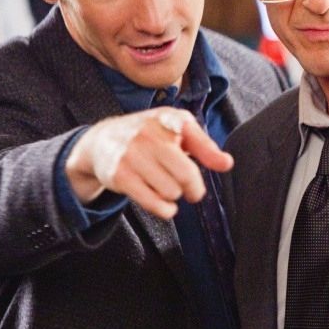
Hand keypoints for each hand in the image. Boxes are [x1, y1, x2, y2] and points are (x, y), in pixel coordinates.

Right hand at [66, 107, 232, 218]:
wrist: (102, 140)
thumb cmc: (147, 135)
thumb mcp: (176, 129)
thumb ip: (203, 146)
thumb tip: (226, 164)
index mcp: (167, 119)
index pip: (197, 140)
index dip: (212, 157)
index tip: (223, 165)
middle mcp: (148, 134)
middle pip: (186, 175)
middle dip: (193, 187)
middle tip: (191, 189)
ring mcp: (132, 155)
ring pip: (170, 191)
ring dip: (174, 195)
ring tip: (166, 186)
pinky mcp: (120, 176)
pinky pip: (154, 203)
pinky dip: (164, 209)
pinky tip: (164, 203)